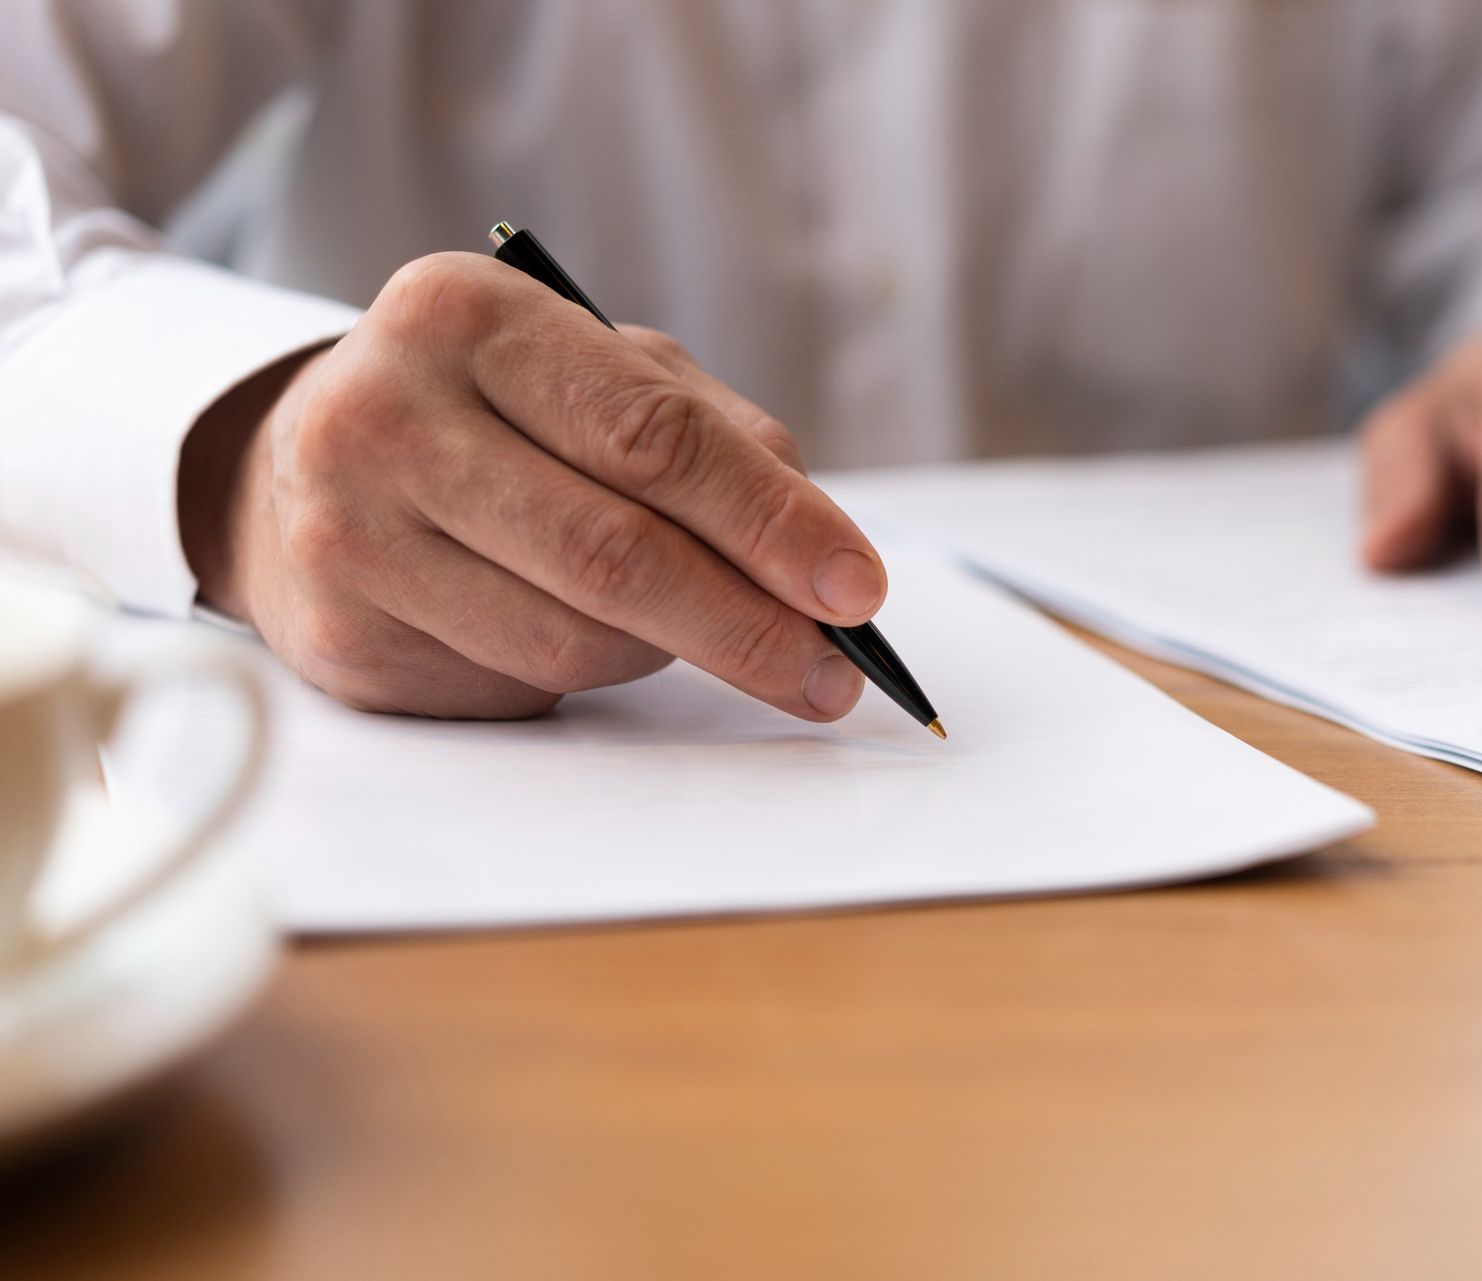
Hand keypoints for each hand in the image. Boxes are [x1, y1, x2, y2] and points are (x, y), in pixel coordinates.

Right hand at [179, 253, 884, 718]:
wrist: (301, 465)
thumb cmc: (492, 413)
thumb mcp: (600, 373)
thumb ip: (719, 441)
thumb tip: (826, 561)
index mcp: (468, 316)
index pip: (652, 436)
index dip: (772, 522)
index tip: (856, 588)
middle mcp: (386, 413)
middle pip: (615, 553)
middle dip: (750, 625)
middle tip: (830, 671)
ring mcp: (350, 532)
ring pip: (576, 639)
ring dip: (671, 651)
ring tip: (693, 624)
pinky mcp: (345, 637)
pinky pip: (522, 686)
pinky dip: (588, 674)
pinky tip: (580, 630)